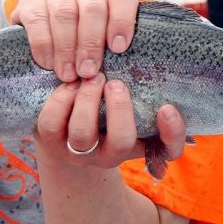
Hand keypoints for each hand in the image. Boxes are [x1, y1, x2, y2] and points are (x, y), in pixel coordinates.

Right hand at [12, 0, 139, 81]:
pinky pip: (37, 18)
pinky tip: (47, 62)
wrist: (46, 26)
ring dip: (67, 47)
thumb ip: (114, 47)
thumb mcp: (104, 40)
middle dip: (91, 43)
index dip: (121, 22)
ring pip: (65, 13)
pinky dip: (43, 43)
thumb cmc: (84, 39)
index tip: (118, 48)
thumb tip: (120, 69)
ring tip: (68, 73)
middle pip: (92, 8)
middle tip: (88, 71)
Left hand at [35, 75, 186, 171]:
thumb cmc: (106, 110)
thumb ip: (145, 93)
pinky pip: (51, 123)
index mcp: (138, 145)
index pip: (168, 149)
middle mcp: (110, 156)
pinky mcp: (50, 142)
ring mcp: (78, 152)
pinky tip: (69, 83)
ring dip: (88, 100)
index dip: (172, 132)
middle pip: (121, 141)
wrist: (64, 130)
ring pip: (83, 134)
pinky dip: (61, 99)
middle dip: (119, 108)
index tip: (167, 107)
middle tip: (115, 82)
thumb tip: (164, 67)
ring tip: (91, 77)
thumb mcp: (128, 104)